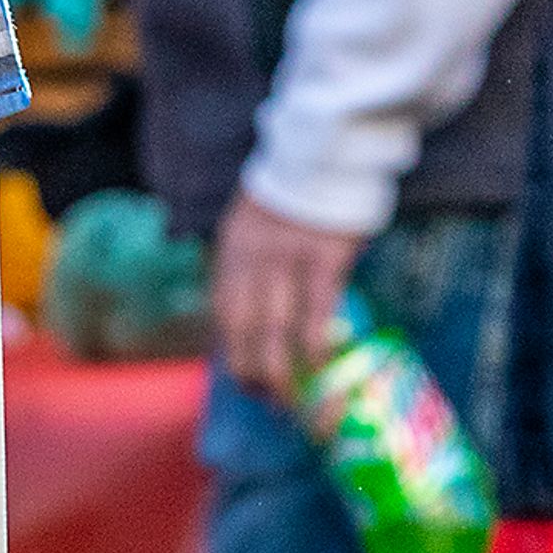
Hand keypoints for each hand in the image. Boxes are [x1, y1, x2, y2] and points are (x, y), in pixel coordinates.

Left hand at [212, 192, 367, 400]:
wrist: (328, 149)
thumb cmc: (297, 191)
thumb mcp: (254, 221)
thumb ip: (249, 262)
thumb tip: (255, 312)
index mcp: (232, 250)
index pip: (223, 313)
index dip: (233, 353)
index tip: (248, 382)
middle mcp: (251, 257)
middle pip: (242, 329)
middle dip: (253, 373)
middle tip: (272, 402)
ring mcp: (286, 258)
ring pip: (274, 328)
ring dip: (281, 371)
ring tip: (294, 401)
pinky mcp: (324, 256)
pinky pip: (315, 309)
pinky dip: (313, 343)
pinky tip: (318, 366)